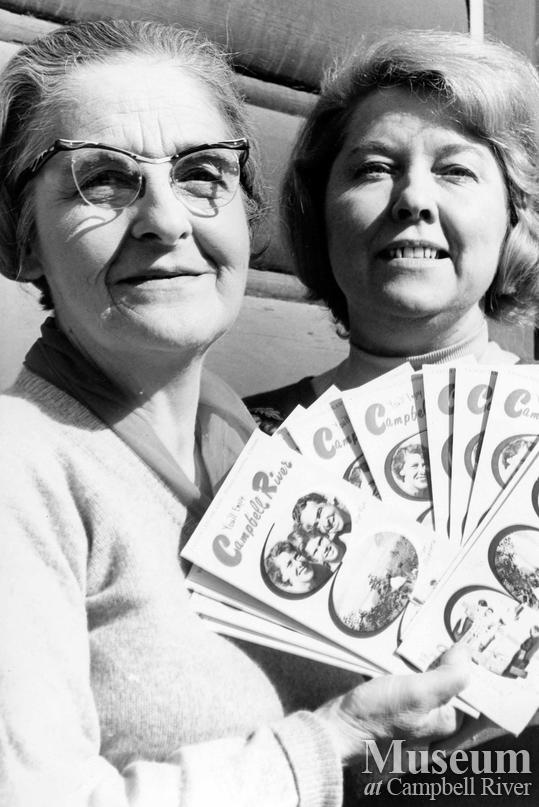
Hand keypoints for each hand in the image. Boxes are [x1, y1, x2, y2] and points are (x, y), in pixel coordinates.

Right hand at [316, 646, 469, 766]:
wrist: (337, 728)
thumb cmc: (376, 717)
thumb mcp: (418, 693)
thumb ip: (448, 676)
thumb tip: (467, 654)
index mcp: (445, 723)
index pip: (465, 688)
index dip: (463, 663)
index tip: (459, 641)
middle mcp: (431, 721)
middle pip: (444, 681)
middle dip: (438, 659)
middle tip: (431, 640)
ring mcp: (410, 714)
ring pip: (422, 678)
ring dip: (416, 660)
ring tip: (409, 647)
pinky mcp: (392, 706)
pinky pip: (404, 680)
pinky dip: (400, 666)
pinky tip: (392, 658)